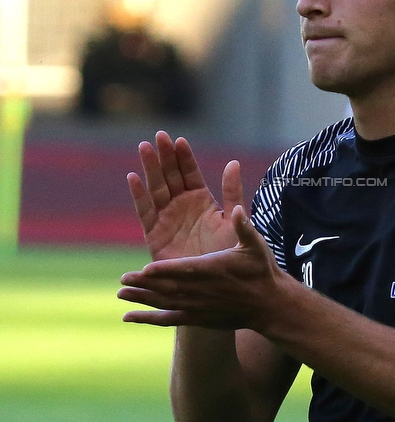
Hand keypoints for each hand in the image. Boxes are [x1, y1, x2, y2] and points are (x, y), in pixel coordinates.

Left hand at [118, 206, 287, 329]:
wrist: (270, 305)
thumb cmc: (262, 271)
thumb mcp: (256, 245)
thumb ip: (244, 226)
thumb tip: (238, 209)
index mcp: (214, 270)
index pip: (186, 271)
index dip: (165, 271)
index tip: (146, 270)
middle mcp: (203, 291)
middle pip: (169, 288)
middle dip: (145, 285)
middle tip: (123, 280)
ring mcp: (198, 307)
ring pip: (165, 304)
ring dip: (142, 299)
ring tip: (120, 295)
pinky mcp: (197, 318)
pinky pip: (168, 320)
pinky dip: (147, 319)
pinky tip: (128, 317)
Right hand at [128, 131, 243, 259]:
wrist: (216, 285)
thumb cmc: (228, 254)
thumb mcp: (233, 220)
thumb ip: (233, 192)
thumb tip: (233, 162)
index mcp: (202, 200)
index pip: (191, 173)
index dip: (184, 157)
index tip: (180, 140)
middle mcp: (182, 206)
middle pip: (171, 176)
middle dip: (165, 156)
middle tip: (159, 135)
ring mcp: (167, 219)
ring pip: (156, 189)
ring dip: (150, 168)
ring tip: (144, 147)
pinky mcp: (154, 235)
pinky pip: (145, 212)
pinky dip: (139, 195)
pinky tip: (133, 177)